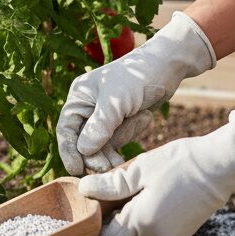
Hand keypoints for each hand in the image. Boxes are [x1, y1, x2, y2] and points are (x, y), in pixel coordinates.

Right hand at [57, 11, 215, 175]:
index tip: (76, 170)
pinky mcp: (121, 121)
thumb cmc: (138, 76)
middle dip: (94, 155)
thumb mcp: (117, 101)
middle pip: (83, 140)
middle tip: (106, 168)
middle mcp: (88, 107)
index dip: (69, 150)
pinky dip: (129, 135)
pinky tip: (144, 117)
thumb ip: (99, 126)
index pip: (66, 129)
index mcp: (79, 97)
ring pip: (101, 143)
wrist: (168, 66)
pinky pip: (118, 139)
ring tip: (124, 155)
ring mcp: (105, 115)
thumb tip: (83, 151)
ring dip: (112, 150)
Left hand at [76, 110, 234, 235]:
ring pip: (135, 232)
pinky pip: (150, 227)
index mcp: (144, 222)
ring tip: (98, 206)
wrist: (224, 165)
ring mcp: (172, 233)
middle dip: (99, 231)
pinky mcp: (181, 228)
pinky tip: (127, 202)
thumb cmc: (181, 163)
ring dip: (118, 222)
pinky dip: (135, 218)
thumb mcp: (140, 169)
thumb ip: (111, 184)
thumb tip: (83, 190)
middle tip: (77, 220)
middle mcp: (158, 235)